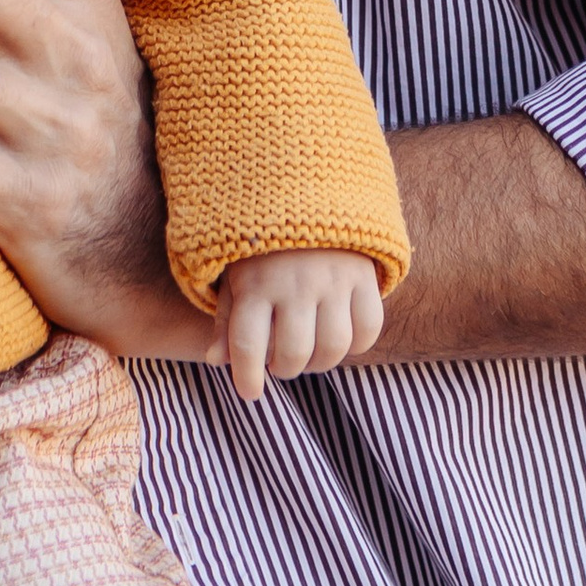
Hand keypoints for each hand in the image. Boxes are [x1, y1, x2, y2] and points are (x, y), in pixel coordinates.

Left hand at [213, 247, 386, 400]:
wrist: (308, 193)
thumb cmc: (264, 248)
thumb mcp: (236, 277)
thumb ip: (226, 321)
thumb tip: (217, 362)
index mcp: (255, 282)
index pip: (247, 346)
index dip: (247, 379)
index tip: (250, 393)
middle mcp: (295, 282)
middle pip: (294, 354)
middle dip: (285, 369)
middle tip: (282, 361)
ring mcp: (333, 279)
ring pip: (333, 348)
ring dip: (320, 362)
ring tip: (310, 351)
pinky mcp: (363, 276)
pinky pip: (368, 329)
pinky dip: (356, 344)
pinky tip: (340, 334)